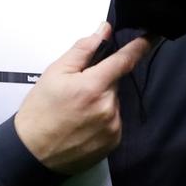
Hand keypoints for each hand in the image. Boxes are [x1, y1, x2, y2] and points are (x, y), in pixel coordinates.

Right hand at [14, 22, 151, 174]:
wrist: (32, 153)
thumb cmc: (40, 112)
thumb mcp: (55, 73)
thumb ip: (83, 49)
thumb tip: (103, 31)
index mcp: (93, 87)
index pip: (124, 60)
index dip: (140, 46)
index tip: (152, 37)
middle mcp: (107, 107)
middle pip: (114, 82)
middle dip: (101, 80)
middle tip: (77, 90)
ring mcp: (112, 127)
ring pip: (114, 101)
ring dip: (101, 100)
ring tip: (77, 111)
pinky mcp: (113, 142)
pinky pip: (114, 120)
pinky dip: (102, 118)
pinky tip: (83, 123)